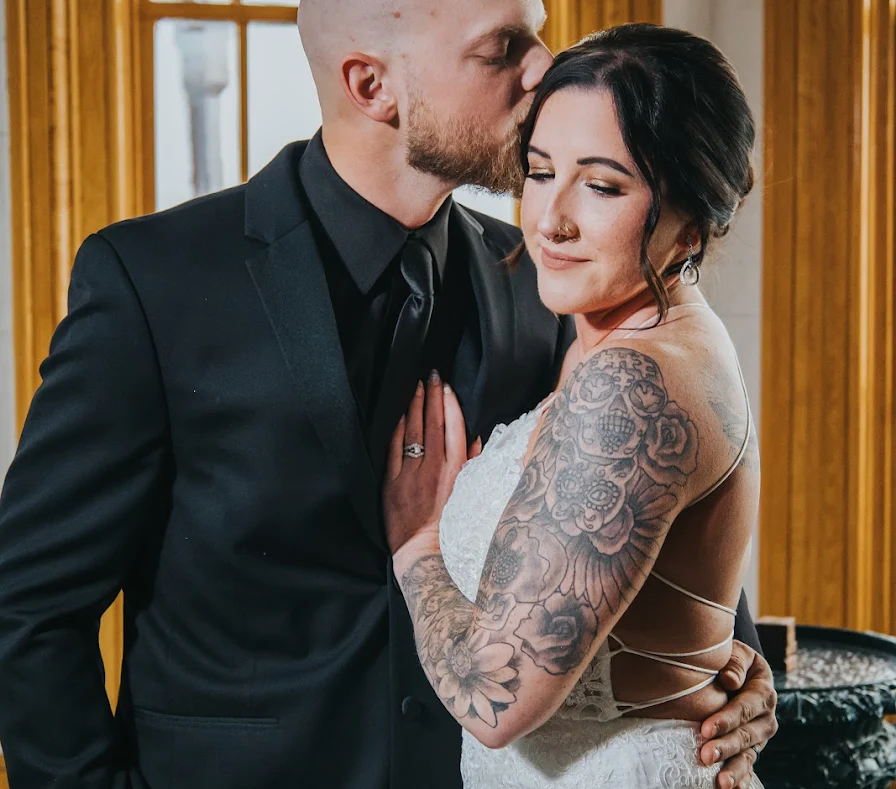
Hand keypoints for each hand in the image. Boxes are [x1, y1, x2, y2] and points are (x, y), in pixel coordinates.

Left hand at [384, 371, 480, 555]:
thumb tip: (477, 438)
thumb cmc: (451, 526)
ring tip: (415, 387)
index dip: (449, 403)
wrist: (423, 551)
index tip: (446, 386)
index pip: (454, 426)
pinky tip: (398, 416)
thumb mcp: (470, 493)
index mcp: (456, 469)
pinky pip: (394, 448)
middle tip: (430, 375)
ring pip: (412, 430)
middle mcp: (434, 466)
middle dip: (431, 395)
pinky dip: (397, 430)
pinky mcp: (392, 482)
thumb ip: (474, 463)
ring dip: (414, 406)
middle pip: (432, 422)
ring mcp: (411, 473)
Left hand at [700, 641, 778, 788]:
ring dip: (734, 769)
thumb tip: (730, 680)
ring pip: (749, 754)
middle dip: (726, 746)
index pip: (745, 707)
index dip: (726, 719)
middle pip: (747, 735)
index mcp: (763, 691)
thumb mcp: (736, 652)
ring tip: (721, 782)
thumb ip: (734, 662)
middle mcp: (766, 717)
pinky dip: (742, 779)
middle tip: (705, 756)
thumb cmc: (731, 659)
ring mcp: (759, 736)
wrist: (736, 669)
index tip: (705, 728)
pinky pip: (748, 765)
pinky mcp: (751, 749)